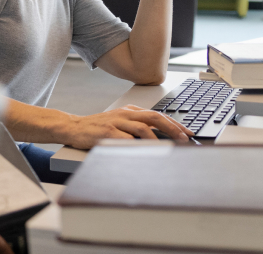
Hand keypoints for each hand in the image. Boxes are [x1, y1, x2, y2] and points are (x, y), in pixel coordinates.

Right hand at [64, 104, 193, 149]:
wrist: (74, 127)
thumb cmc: (98, 128)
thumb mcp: (120, 122)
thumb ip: (137, 127)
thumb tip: (160, 138)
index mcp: (131, 110)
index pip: (158, 115)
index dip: (175, 123)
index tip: (188, 132)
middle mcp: (126, 113)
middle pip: (154, 118)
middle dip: (173, 128)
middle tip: (185, 138)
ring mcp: (117, 122)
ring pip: (143, 128)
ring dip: (159, 139)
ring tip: (169, 148)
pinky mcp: (107, 132)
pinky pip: (126, 138)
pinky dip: (138, 145)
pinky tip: (147, 152)